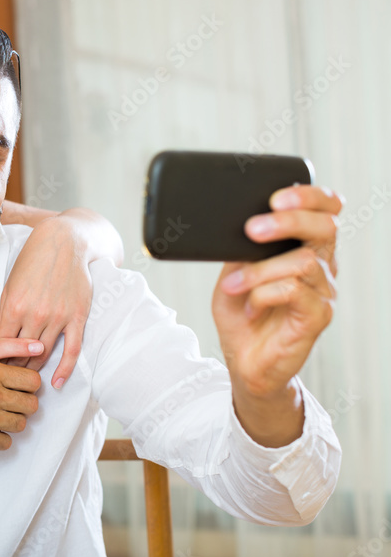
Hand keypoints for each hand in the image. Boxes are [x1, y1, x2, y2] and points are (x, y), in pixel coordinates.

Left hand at [0, 216, 94, 387]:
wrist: (64, 244)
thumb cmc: (33, 262)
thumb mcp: (9, 285)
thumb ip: (4, 314)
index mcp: (13, 306)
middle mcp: (35, 315)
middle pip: (20, 354)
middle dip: (11, 368)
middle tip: (7, 378)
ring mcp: (58, 318)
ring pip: (42, 356)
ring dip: (33, 370)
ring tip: (26, 379)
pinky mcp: (77, 317)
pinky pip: (72, 351)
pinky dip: (64, 370)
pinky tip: (57, 383)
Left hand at [212, 184, 341, 445]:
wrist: (243, 360)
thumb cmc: (241, 313)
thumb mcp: (231, 272)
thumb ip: (239, 248)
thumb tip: (237, 220)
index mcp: (304, 248)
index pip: (325, 211)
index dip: (311, 197)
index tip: (277, 196)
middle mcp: (320, 267)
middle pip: (324, 228)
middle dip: (289, 221)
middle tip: (254, 227)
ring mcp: (322, 292)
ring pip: (303, 262)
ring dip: (260, 270)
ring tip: (233, 285)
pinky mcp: (317, 317)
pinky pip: (296, 291)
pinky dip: (264, 293)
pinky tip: (249, 306)